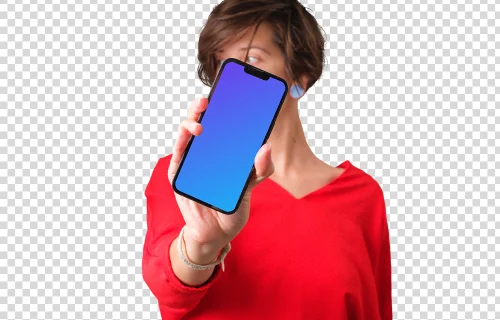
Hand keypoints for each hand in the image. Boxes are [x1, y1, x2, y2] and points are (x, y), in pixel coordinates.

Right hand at [167, 97, 273, 262]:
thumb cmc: (232, 204)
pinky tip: (190, 133)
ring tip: (201, 119)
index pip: (221, 122)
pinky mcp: (179, 174)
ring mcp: (191, 160)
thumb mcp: (252, 185)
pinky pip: (179, 154)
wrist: (217, 231)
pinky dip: (183, 141)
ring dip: (191, 121)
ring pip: (187, 133)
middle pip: (202, 122)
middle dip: (202, 107)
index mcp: (222, 150)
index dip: (224, 105)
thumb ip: (261, 167)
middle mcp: (205, 151)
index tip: (230, 92)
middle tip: (210, 99)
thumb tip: (266, 146)